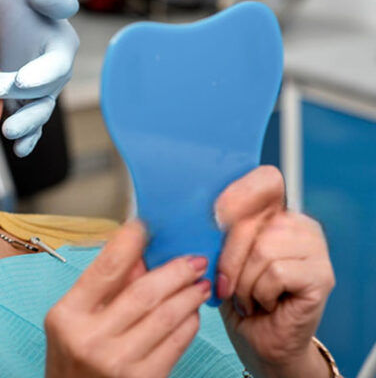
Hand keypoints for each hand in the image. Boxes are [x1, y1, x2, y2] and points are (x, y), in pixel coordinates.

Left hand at [0, 0, 78, 156]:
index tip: (22, 80)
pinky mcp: (21, 105)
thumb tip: (69, 6)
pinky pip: (30, 125)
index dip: (42, 74)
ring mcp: (37, 92)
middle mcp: (53, 73)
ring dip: (26, 125)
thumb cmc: (11, 0)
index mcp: (60, 45)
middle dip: (19, 96)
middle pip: (43, 92)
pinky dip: (28, 139)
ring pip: (38, 113)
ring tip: (9, 132)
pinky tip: (19, 149)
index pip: (56, 64)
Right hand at [44, 221, 211, 377]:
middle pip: (144, 293)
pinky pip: (176, 343)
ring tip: (199, 283)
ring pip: (166, 317)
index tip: (146, 226)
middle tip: (194, 259)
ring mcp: (118, 362)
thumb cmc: (73, 361)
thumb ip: (104, 288)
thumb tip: (140, 256)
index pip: (105, 269)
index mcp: (67, 315)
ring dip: (188, 295)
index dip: (130, 243)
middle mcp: (91, 338)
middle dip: (176, 271)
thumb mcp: (74, 321)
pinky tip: (192, 312)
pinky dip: (188, 323)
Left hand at [215, 166, 334, 377]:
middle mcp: (299, 224)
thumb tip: (199, 212)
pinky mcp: (321, 275)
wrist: (258, 340)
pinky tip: (265, 304)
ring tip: (248, 296)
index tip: (216, 216)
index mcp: (275, 212)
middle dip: (228, 258)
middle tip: (225, 284)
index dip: (239, 193)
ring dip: (244, 281)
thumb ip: (218, 230)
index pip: (265, 180)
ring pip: (263, 248)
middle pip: (253, 221)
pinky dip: (260, 294)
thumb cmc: (237, 297)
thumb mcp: (219, 255)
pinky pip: (276, 272)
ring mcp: (315, 248)